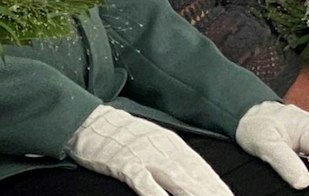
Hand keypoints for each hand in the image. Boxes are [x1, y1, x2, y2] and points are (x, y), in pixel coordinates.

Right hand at [67, 105, 232, 195]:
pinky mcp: (125, 164)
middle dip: (213, 193)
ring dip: (194, 194)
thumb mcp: (152, 141)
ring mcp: (145, 156)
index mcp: (172, 145)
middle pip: (195, 177)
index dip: (218, 186)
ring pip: (177, 180)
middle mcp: (164, 150)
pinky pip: (144, 182)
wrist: (90, 120)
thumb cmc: (120, 135)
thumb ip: (172, 158)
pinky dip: (156, 194)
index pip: (202, 170)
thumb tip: (192, 176)